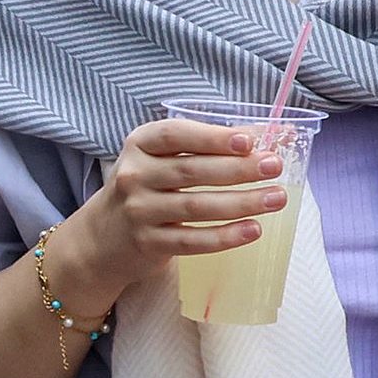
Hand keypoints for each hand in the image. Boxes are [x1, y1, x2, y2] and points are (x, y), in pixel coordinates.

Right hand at [45, 117, 290, 312]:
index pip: (176, 134)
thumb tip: (260, 138)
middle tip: (274, 166)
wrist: (102, 237)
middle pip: (192, 171)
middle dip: (238, 169)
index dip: (213, 137)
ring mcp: (139, 211)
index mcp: (140, 144)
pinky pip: (192, 241)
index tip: (249, 141)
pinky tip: (253, 230)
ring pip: (196, 207)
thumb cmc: (145, 186)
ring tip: (275, 198)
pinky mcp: (148, 243)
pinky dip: (225, 236)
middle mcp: (135, 175)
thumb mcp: (159, 157)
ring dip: (241, 202)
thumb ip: (200, 146)